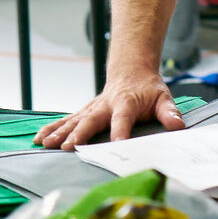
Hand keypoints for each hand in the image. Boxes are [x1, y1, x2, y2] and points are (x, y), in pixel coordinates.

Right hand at [33, 67, 186, 149]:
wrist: (132, 71)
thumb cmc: (148, 89)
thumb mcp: (163, 97)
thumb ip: (169, 112)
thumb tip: (178, 125)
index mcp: (126, 102)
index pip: (123, 118)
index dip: (119, 131)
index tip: (115, 145)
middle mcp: (105, 105)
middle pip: (91, 120)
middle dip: (79, 134)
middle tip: (67, 147)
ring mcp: (92, 108)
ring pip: (74, 120)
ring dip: (59, 132)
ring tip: (45, 145)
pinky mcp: (85, 112)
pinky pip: (67, 120)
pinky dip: (52, 128)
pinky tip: (39, 139)